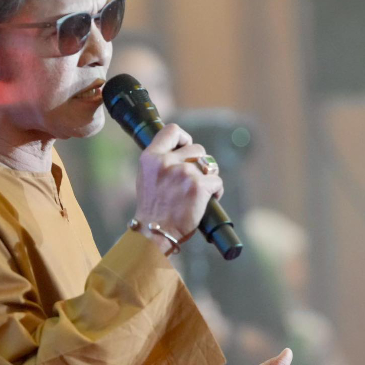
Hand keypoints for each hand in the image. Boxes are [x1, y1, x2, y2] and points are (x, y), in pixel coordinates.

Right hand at [133, 124, 222, 248]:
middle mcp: (167, 162)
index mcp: (151, 158)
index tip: (186, 148)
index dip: (184, 138)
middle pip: (197, 148)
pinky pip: (217, 181)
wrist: (155, 233)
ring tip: (202, 190)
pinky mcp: (198, 186)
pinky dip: (216, 191)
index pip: (172, 131)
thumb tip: (181, 151)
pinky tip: (208, 199)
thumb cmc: (152, 210)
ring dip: (209, 176)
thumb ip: (160, 162)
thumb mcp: (147, 178)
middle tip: (195, 179)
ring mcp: (184, 173)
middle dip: (200, 163)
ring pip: (209, 164)